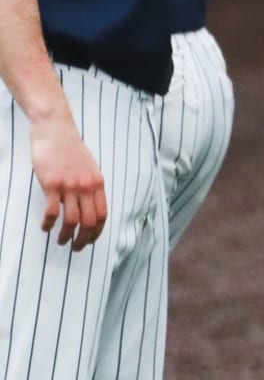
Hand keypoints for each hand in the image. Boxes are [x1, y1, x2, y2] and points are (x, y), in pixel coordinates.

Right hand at [30, 113, 106, 251]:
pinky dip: (49, 224)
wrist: (56, 131)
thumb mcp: (89, 167)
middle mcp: (86, 186)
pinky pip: (52, 212)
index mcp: (97, 182)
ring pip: (71, 220)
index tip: (90, 241)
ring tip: (60, 241)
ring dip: (66, 236)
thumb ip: (91, 185)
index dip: (97, 232)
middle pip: (89, 221)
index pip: (102, 214)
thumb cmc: (71, 149)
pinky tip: (45, 227)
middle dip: (83, 239)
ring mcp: (69, 186)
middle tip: (76, 248)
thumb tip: (91, 204)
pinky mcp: (52, 184)